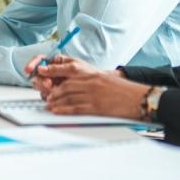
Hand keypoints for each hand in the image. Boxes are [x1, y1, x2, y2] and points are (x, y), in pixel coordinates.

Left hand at [27, 56, 145, 118]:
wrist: (138, 98)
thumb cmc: (122, 90)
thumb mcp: (104, 78)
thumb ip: (88, 78)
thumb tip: (72, 84)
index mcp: (92, 72)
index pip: (67, 68)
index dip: (51, 70)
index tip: (41, 71)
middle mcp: (90, 81)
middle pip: (65, 83)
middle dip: (51, 89)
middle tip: (44, 93)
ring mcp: (92, 94)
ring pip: (67, 96)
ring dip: (55, 100)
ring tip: (48, 103)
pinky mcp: (96, 107)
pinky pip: (75, 108)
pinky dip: (63, 109)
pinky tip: (57, 110)